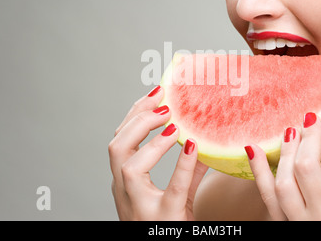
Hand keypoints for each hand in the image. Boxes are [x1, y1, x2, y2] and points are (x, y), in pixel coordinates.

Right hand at [108, 86, 208, 220]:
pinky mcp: (162, 219)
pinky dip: (181, 165)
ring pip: (128, 166)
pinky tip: (191, 147)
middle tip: (163, 102)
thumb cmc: (169, 226)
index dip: (134, 114)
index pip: (121, 141)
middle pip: (117, 147)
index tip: (154, 93)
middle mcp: (125, 192)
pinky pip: (172, 190)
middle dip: (137, 119)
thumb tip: (203, 142)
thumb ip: (188, 170)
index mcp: (125, 183)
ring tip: (172, 123)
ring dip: (150, 139)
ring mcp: (140, 207)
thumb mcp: (177, 195)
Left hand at [246, 90, 320, 220]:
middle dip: (309, 136)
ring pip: (285, 180)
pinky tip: (251, 147)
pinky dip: (258, 170)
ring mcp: (301, 221)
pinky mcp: (282, 225)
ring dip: (286, 150)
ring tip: (290, 130)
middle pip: (311, 166)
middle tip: (309, 116)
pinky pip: (266, 195)